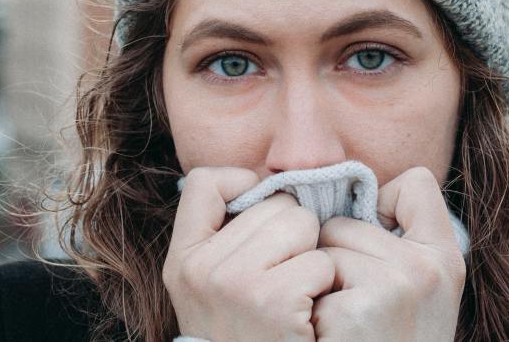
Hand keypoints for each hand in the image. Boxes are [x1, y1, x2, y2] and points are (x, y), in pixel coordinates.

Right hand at [163, 167, 334, 340]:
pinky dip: (325, 285)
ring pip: (303, 225)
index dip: (244, 186)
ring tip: (296, 293)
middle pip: (274, 203)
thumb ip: (227, 238)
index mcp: (183, 259)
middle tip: (284, 277)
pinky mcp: (274, 300)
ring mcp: (236, 283)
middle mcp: (202, 267)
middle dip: (293, 234)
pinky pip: (322, 261)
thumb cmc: (246, 333)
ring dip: (312, 258)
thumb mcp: (211, 288)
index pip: (206, 182)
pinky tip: (307, 312)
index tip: (262, 219)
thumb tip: (272, 186)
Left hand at [311, 167, 465, 341]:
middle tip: (353, 309)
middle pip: (345, 221)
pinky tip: (333, 335)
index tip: (374, 253)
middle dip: (336, 258)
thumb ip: (394, 244)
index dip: (382, 206)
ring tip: (342, 323)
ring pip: (323, 247)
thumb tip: (335, 195)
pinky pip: (310, 279)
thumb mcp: (415, 292)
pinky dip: (310, 312)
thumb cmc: (388, 341)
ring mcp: (397, 285)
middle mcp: (428, 267)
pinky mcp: (361, 308)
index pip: (416, 182)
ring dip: (320, 285)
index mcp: (446, 258)